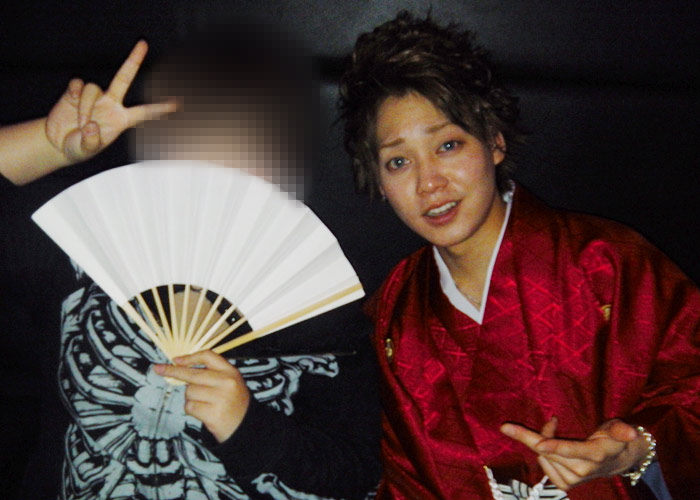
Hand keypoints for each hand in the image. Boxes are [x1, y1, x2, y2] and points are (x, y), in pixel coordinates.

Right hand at [45, 40, 175, 162]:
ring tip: (79, 125)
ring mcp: (94, 97)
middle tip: (144, 43)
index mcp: (121, 120)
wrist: (56, 143)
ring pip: (93, 89)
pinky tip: (71, 102)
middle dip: (133, 60)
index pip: (144, 112)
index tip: (177, 104)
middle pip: (124, 77)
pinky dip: (74, 94)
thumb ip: (91, 141)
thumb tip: (91, 125)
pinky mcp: (75, 93)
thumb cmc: (77, 149)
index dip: (159, 109)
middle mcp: (110, 104)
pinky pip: (78, 85)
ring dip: (84, 107)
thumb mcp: (85, 151)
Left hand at [154, 350, 249, 442]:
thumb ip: (212, 373)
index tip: (175, 359)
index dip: (190, 357)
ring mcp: (220, 398)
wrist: (246, 427)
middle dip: (173, 371)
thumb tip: (181, 366)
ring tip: (204, 404)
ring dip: (190, 398)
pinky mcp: (212, 413)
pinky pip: (189, 406)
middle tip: (158, 369)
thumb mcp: (230, 382)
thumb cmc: (234, 403)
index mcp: (231, 372)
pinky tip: (203, 412)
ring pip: (189, 392)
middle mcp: (226, 382)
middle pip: (192, 373)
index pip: (208, 356)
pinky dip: (191, 409)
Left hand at [500, 417, 649, 489]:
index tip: (539, 442)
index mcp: (595, 454)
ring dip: (542, 440)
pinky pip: (544, 467)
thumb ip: (621, 430)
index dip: (553, 446)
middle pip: (549, 453)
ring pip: (544, 457)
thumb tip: (631, 433)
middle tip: (546, 420)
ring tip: (554, 427)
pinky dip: (542, 454)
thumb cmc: (614, 439)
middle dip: (533, 435)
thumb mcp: (619, 429)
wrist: (618, 460)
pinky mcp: (566, 483)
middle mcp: (583, 470)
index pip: (570, 451)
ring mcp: (573, 479)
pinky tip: (549, 445)